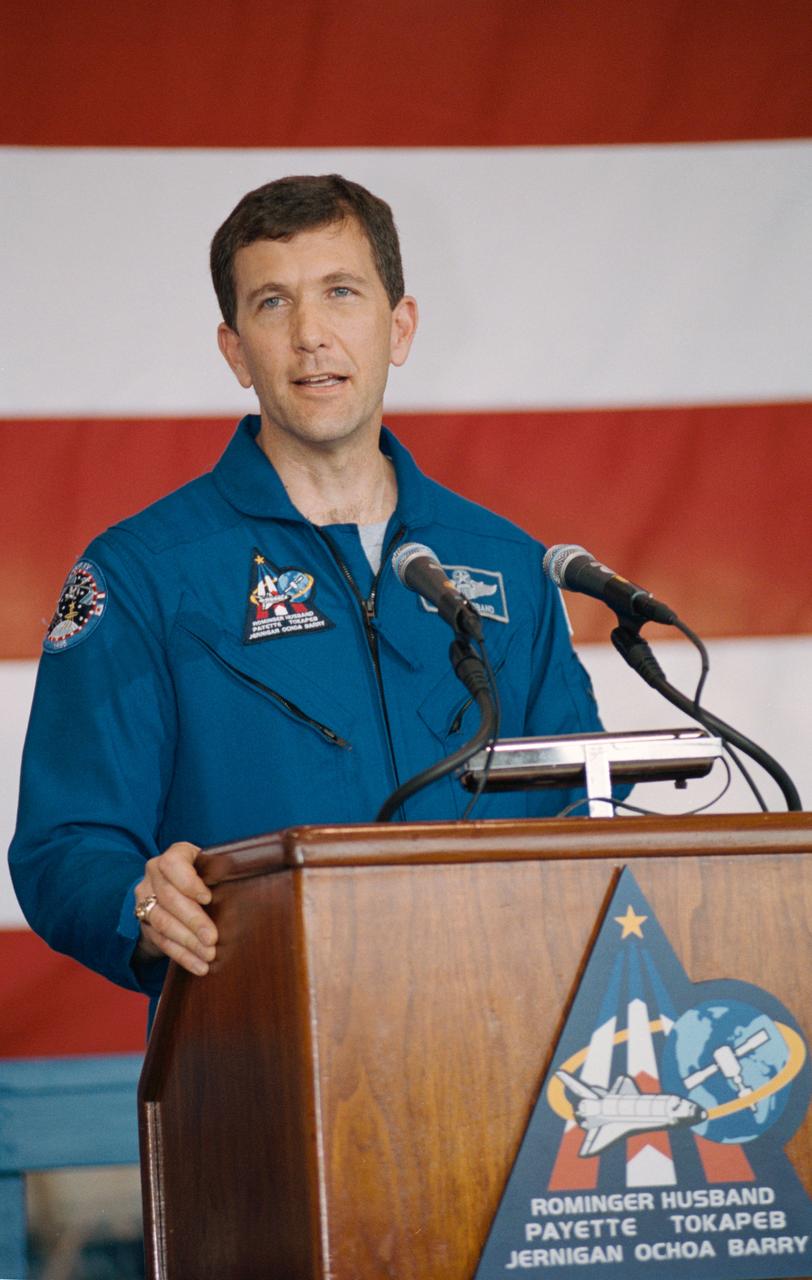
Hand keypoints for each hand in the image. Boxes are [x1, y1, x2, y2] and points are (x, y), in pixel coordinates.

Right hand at [134, 841, 216, 975]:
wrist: (177, 887)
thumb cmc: (206, 874)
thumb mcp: (212, 866)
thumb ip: (221, 871)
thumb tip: (240, 885)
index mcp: (174, 855)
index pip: (173, 864)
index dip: (189, 882)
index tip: (208, 898)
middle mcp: (154, 874)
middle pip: (169, 898)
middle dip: (193, 921)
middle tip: (213, 939)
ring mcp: (145, 898)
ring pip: (162, 922)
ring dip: (187, 942)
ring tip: (208, 955)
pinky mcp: (144, 922)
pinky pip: (161, 941)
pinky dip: (182, 956)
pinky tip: (199, 966)